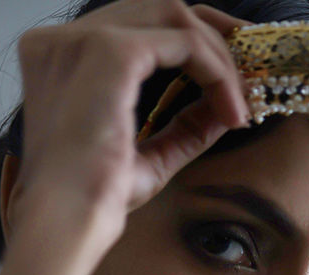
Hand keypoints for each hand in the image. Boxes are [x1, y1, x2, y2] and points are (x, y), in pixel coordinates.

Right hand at [8, 1, 249, 262]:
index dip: (187, 43)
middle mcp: (64, 38)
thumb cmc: (93, 200)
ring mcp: (84, 38)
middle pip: (156, 9)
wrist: (67, 221)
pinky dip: (217, 72)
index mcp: (60, 59)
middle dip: (211, 36)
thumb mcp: (148, 158)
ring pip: (174, 16)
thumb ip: (182, 129)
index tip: (227, 75)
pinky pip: (185, 42)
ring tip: (239, 104)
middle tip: (248, 74)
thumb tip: (224, 109)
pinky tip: (230, 109)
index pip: (134, 26)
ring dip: (218, 57)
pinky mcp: (111, 50)